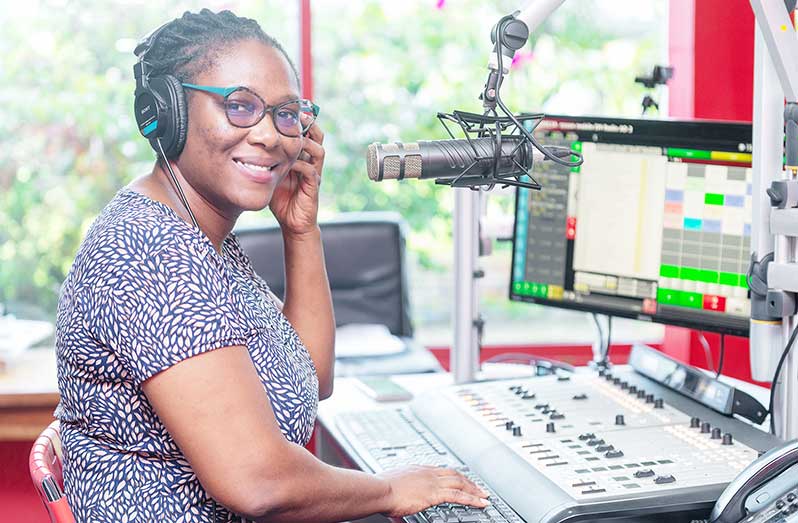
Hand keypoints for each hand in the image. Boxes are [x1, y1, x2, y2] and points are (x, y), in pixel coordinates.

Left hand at [269, 116, 324, 237]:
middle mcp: (312, 163)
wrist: (293, 223)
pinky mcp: (313, 187)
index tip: (288, 109)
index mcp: (303, 158)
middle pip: (318, 137)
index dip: (301, 121)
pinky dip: (299, 164)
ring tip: (294, 135)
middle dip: (308, 124)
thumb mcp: (271, 174)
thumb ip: (266, 161)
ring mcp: (314, 174)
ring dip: (305, 142)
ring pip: (318, 150)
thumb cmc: (282, 200)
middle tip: (296, 114)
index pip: (306, 134)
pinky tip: (288, 162)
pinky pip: (310, 170)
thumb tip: (247, 146)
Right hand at [378, 466, 490, 517]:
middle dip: (469, 481)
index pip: (442, 471)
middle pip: (455, 474)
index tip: (461, 480)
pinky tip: (480, 503)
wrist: (379, 489)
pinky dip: (472, 499)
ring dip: (474, 490)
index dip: (454, 476)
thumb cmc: (380, 488)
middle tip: (479, 488)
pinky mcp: (434, 494)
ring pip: (460, 483)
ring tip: (484, 496)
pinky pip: (458, 496)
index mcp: (418, 469)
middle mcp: (428, 473)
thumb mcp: (393, 484)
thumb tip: (398, 498)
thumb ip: (401, 489)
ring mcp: (432, 482)